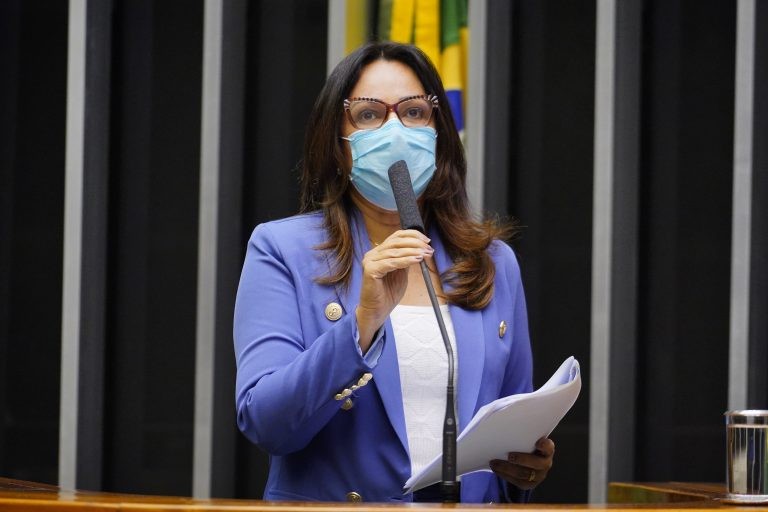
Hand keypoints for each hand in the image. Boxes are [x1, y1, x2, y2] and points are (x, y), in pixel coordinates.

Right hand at [356, 229, 432, 351]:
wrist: (377, 311)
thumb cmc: (388, 294)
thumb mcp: (401, 273)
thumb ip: (406, 260)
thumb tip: (421, 249)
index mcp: (379, 252)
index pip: (396, 236)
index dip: (413, 235)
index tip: (427, 240)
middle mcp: (372, 254)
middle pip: (396, 241)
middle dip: (416, 243)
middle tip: (429, 248)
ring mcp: (370, 261)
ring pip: (395, 251)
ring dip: (413, 251)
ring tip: (425, 254)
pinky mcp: (370, 270)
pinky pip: (391, 263)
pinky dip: (405, 260)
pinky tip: (416, 260)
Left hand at [489, 437, 554, 489]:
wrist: (525, 459)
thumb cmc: (524, 444)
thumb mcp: (527, 437)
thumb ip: (523, 432)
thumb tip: (507, 420)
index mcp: (547, 450)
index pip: (549, 447)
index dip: (545, 446)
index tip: (538, 442)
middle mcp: (545, 464)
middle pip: (537, 464)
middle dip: (522, 460)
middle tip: (509, 456)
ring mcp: (538, 476)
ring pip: (524, 474)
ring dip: (507, 468)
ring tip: (494, 463)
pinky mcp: (529, 484)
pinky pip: (517, 482)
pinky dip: (505, 475)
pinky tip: (496, 469)